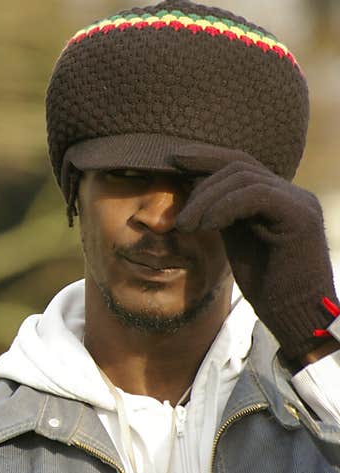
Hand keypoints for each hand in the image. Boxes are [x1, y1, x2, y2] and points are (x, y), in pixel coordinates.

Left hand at [170, 144, 337, 363]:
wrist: (297, 314)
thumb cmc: (267, 285)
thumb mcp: (235, 240)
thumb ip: (220, 213)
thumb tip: (190, 191)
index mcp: (276, 197)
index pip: (239, 163)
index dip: (205, 158)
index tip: (173, 160)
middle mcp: (290, 193)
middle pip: (239, 166)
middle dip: (200, 184)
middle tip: (179, 219)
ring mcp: (298, 202)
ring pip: (244, 179)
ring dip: (206, 200)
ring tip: (186, 227)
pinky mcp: (300, 216)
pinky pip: (256, 195)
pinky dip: (224, 206)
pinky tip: (207, 226)